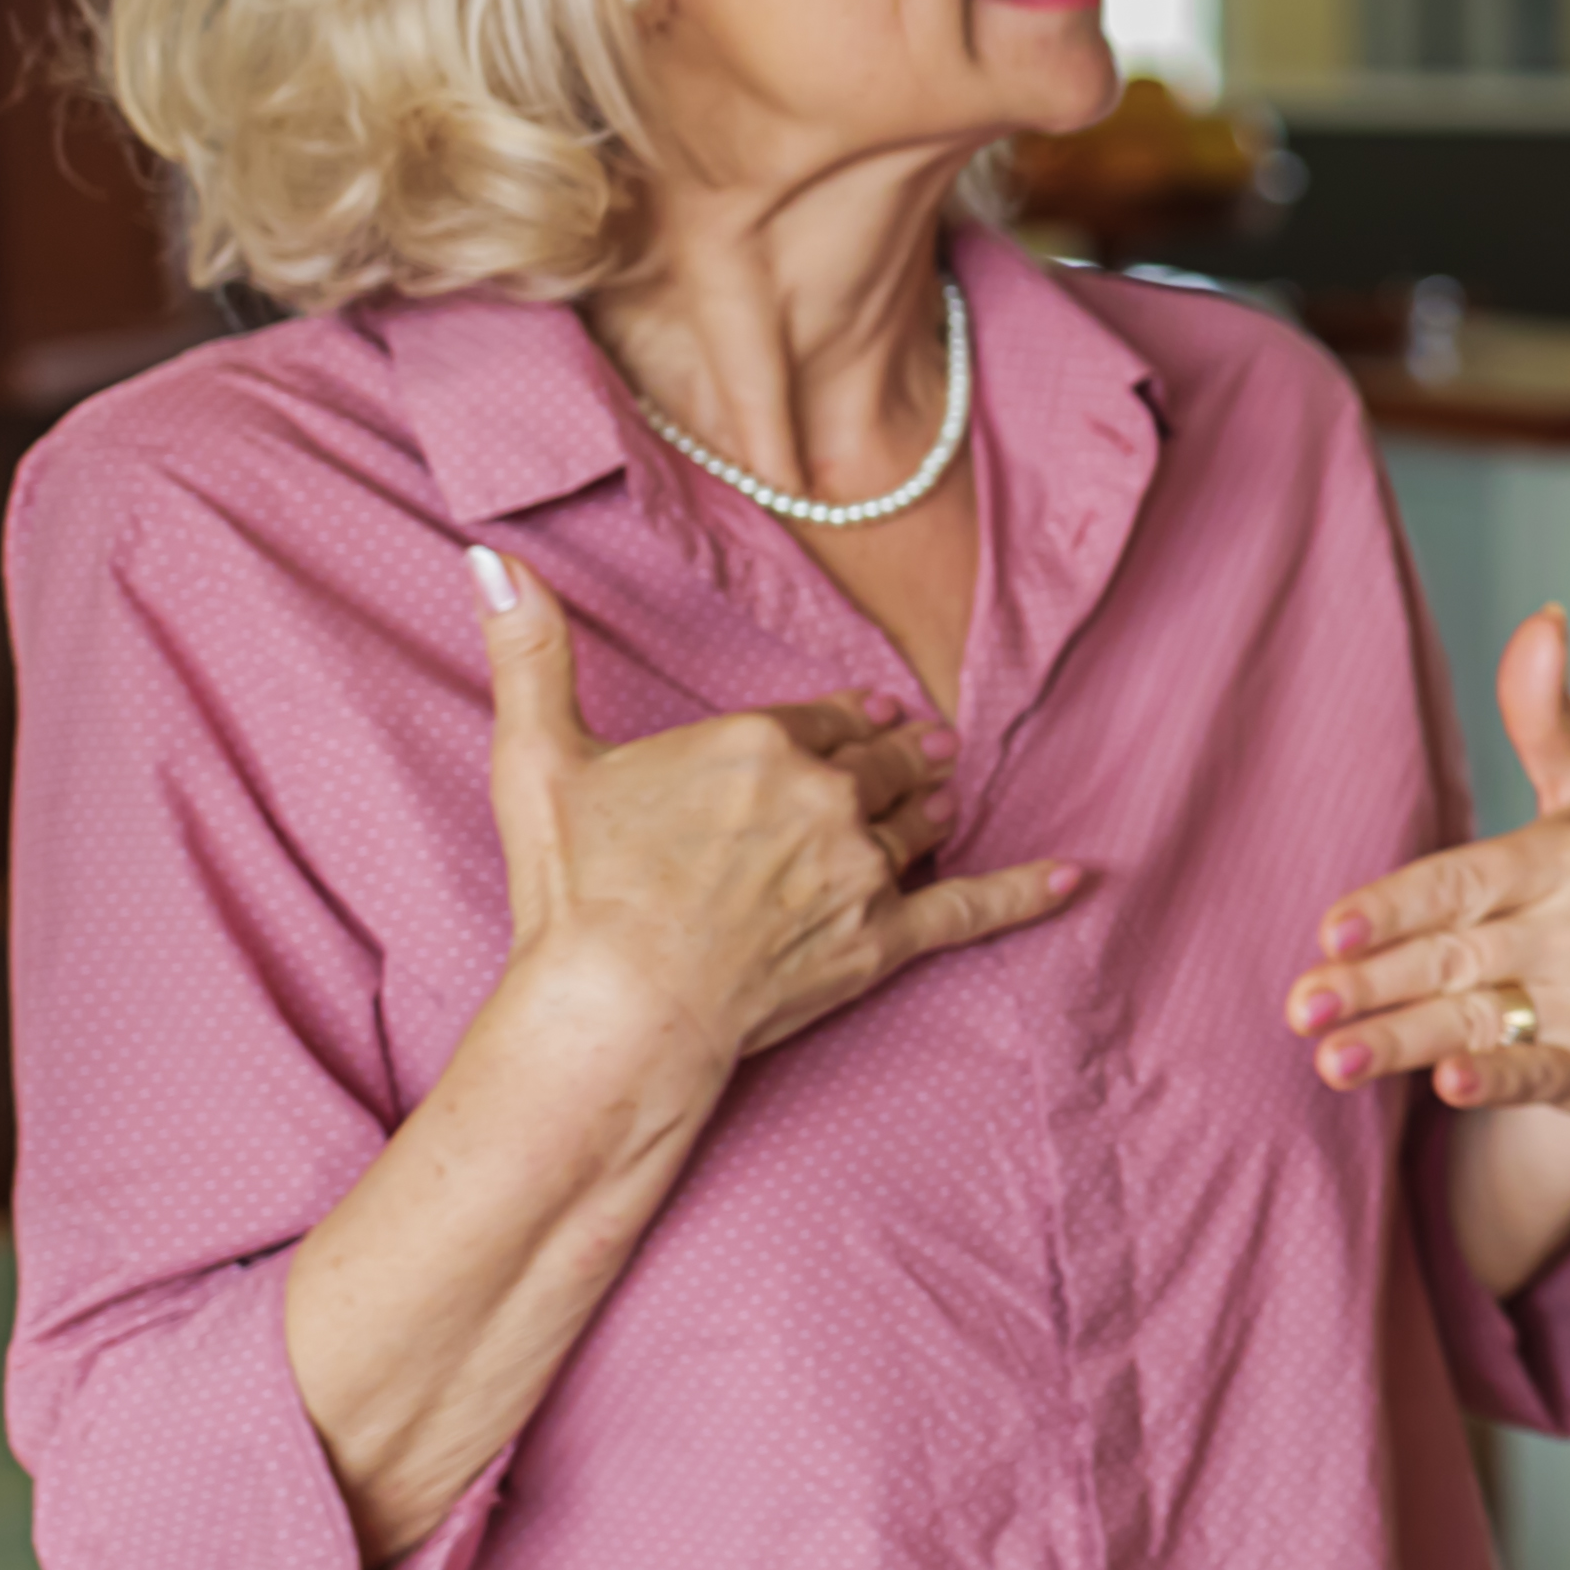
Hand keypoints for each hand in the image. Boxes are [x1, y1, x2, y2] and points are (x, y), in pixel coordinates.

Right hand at [474, 545, 1071, 1070]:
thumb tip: (492, 560)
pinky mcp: (882, 943)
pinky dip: (1027, 893)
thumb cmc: (575, 890)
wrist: (617, 1009)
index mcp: (757, 744)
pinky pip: (970, 910)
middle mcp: (823, 798)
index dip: (840, 719)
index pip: (819, 718)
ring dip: (932, 806)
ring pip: (918, 824)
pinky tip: (1077, 877)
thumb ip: (530, 652)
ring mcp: (861, 872)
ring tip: (944, 792)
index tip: (862, 714)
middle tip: (918, 748)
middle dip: (896, 756)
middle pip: (877, 767)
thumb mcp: (539, 756)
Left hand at [1291, 606, 1569, 1122]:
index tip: (1332, 925)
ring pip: (1480, 1019)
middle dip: (1374, 981)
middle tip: (1300, 1003)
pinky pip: (1537, 1074)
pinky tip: (1446, 1088)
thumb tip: (1543, 617)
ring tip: (1328, 1059)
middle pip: (1458, 955)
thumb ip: (1546, 715)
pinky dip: (1495, 1083)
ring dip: (1402, 1041)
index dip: (1400, 905)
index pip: (1468, 881)